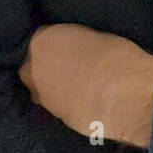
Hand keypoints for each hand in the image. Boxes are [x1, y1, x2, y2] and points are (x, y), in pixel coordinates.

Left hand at [18, 23, 152, 147]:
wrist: (120, 95)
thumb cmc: (113, 57)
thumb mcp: (93, 36)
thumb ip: (74, 44)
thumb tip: (76, 50)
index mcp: (42, 40)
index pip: (42, 37)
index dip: (57, 43)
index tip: (70, 47)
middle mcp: (32, 67)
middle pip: (33, 64)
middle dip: (47, 65)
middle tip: (71, 65)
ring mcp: (40, 94)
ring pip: (41, 87)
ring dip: (54, 86)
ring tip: (78, 85)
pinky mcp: (52, 117)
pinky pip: (55, 104)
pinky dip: (65, 102)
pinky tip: (82, 100)